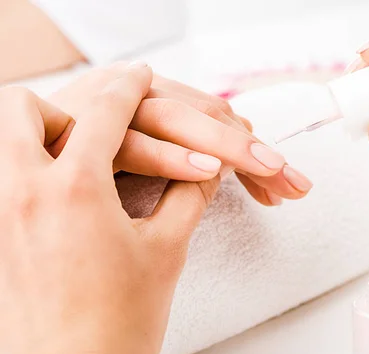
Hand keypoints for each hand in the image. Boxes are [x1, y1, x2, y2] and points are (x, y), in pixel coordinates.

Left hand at [0, 63, 216, 353]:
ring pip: (3, 140)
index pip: (107, 111)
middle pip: (23, 107)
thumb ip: (191, 194)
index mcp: (77, 188)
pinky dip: (28, 168)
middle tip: (102, 129)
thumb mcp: (169, 249)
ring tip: (81, 161)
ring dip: (38, 134)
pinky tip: (62, 195)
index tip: (141, 75)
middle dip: (64, 105)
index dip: (130, 85)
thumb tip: (209, 164)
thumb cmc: (124, 323)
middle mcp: (24, 191)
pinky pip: (3, 178)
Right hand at [48, 64, 312, 205]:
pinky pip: (131, 145)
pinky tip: (205, 171)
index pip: (219, 124)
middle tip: (291, 178)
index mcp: (157, 104)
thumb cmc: (85, 182)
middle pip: (206, 116)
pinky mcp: (80, 133)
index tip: (287, 190)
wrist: (20, 175)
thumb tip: (226, 173)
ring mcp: (109, 109)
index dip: (255, 156)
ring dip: (223, 144)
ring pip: (176, 120)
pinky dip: (168, 156)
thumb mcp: (143, 170)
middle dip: (252, 149)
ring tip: (267, 166)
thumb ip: (184, 168)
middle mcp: (136, 97)